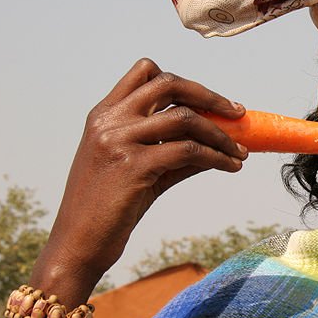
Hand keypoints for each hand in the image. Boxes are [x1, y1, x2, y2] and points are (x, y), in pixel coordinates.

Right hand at [39, 58, 247, 285]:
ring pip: (185, 118)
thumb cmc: (107, 209)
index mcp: (104, 114)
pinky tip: (230, 167)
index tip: (211, 100)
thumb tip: (217, 141)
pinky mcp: (134, 165)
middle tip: (237, 113)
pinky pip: (189, 151)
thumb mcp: (135, 167)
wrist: (78, 245)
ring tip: (240, 151)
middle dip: (210, 96)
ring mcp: (119, 140)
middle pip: (169, 84)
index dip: (184, 82)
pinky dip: (217, 157)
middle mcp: (110, 120)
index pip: (145, 72)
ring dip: (221, 134)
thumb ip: (171, 148)